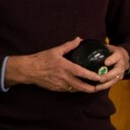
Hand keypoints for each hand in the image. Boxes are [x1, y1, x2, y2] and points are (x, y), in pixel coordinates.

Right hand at [3, 37, 129, 92]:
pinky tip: (80, 88)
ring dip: (84, 90)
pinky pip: (69, 90)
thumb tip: (79, 39)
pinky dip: (75, 89)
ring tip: (93, 88)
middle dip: (91, 88)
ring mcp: (60, 84)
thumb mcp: (55, 50)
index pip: (81, 72)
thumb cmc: (41, 59)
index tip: (100, 77)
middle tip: (100, 88)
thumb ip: (68, 45)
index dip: (91, 76)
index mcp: (64, 66)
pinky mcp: (56, 89)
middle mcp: (63, 77)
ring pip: (75, 89)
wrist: (28, 70)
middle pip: (81, 86)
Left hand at [89, 43, 129, 91]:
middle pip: (116, 72)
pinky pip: (112, 83)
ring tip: (97, 87)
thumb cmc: (113, 51)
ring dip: (106, 84)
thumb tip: (80, 40)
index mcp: (119, 55)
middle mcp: (121, 65)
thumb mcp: (109, 46)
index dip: (111, 60)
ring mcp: (120, 73)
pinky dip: (104, 86)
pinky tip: (96, 89)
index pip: (116, 57)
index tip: (105, 62)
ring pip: (114, 80)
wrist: (125, 58)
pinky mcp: (118, 79)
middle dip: (108, 76)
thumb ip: (99, 46)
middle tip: (100, 78)